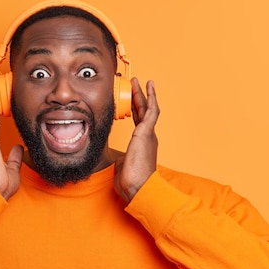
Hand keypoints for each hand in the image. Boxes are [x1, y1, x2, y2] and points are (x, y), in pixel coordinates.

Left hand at [114, 78, 159, 201]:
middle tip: (135, 85)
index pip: (139, 122)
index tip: (132, 100)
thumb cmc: (131, 181)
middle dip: (139, 97)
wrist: (138, 187)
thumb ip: (121, 158)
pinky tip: (148, 87)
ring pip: (147, 109)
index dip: (136, 110)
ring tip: (139, 81)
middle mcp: (147, 137)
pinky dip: (150, 97)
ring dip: (143, 94)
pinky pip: (151, 111)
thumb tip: (118, 158)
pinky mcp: (147, 133)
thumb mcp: (122, 166)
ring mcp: (148, 134)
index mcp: (141, 144)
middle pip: (143, 112)